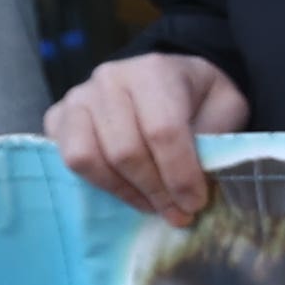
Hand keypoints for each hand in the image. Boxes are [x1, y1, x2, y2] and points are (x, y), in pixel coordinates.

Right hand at [47, 51, 246, 225]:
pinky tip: (128, 190)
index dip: (179, 174)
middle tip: (178, 213)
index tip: (195, 203)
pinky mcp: (58, 117)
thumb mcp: (226, 108)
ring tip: (153, 204)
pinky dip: (99, 184)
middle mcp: (109, 79)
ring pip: (89, 158)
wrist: (168, 80)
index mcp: (153, 71)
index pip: (162, 130)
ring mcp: (78, 97)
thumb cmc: (198, 99)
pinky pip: (69, 161)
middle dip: (156, 191)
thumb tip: (196, 183)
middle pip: (125, 150)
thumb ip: (215, 138)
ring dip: (125, 191)